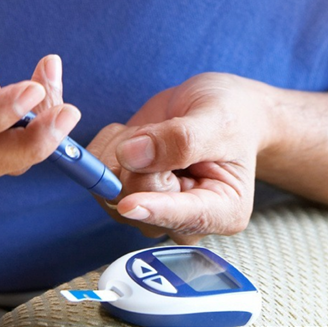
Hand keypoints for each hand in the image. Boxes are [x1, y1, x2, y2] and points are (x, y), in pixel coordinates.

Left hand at [88, 73, 274, 243]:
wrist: (221, 107)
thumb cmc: (232, 115)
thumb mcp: (218, 119)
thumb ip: (182, 139)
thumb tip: (131, 155)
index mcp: (222, 212)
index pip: (183, 217)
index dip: (155, 208)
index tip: (130, 205)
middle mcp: (182, 219)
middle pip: (137, 199)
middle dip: (141, 158)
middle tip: (169, 129)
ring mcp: (150, 208)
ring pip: (110, 188)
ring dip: (124, 148)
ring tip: (159, 130)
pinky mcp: (126, 191)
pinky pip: (95, 173)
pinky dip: (110, 143)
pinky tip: (141, 133)